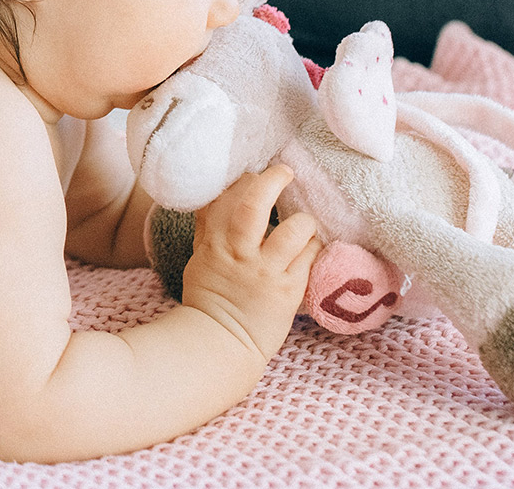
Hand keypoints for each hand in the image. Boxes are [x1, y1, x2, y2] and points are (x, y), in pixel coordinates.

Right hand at [179, 164, 320, 363]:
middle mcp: (238, 253)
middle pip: (253, 204)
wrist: (221, 342)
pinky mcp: (287, 290)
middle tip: (285, 172)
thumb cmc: (210, 299)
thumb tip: (216, 196)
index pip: (224, 199)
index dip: (241, 180)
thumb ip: (210, 228)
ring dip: (303, 221)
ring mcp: (263, 271)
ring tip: (304, 224)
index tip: (252, 174)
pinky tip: (312, 248)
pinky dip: (313, 247)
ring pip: (292, 230)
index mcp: (213, 244)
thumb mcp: (200, 258)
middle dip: (272, 181)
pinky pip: (309, 257)